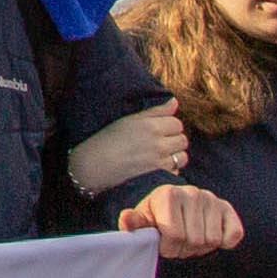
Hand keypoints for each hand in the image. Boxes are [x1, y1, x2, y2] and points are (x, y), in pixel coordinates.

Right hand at [69, 102, 189, 193]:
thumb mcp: (130, 120)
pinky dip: (170, 169)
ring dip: (175, 155)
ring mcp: (159, 160)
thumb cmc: (108, 139)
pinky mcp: (157, 175)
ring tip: (162, 156)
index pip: (177, 122)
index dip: (169, 126)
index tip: (159, 130)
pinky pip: (175, 170)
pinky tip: (158, 167)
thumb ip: (155, 111)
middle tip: (160, 143)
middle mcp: (158, 142)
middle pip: (182, 139)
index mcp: (151, 125)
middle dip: (174, 140)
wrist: (94, 165)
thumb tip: (175, 102)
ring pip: (182, 156)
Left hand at [121, 184, 243, 258]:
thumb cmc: (155, 218)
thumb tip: (126, 218)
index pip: (174, 235)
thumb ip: (133, 223)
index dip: (169, 248)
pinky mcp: (227, 208)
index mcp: (168, 195)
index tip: (163, 245)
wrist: (173, 208)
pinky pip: (234, 234)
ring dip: (200, 248)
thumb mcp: (141, 221)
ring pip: (212, 240)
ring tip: (189, 239)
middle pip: (194, 240)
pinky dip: (225, 242)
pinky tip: (210, 237)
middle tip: (177, 244)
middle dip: (183, 249)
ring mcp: (211, 199)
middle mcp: (192, 192)